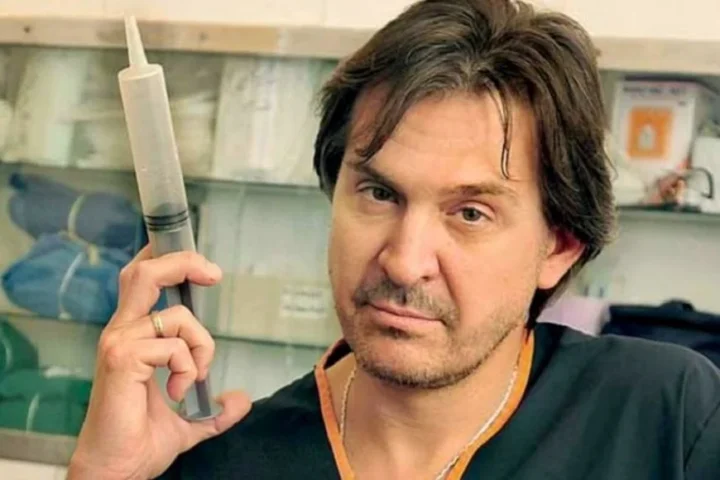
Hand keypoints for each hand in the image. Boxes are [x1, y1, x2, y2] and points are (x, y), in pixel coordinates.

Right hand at [67, 246, 250, 478]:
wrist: (116, 470)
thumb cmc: (139, 443)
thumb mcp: (190, 421)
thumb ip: (215, 410)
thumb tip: (241, 400)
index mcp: (132, 336)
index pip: (142, 281)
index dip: (169, 260)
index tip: (204, 266)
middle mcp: (121, 333)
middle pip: (145, 273)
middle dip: (184, 262)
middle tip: (214, 274)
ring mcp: (119, 343)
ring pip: (177, 315)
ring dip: (201, 345)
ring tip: (192, 378)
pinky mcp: (122, 358)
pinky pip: (173, 346)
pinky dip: (188, 367)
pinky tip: (176, 392)